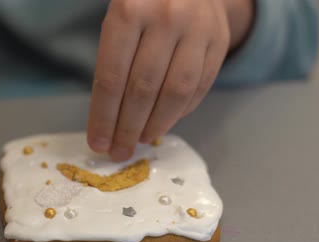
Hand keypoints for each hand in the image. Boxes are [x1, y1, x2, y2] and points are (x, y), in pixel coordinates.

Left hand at [87, 0, 251, 160]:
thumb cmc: (144, 3)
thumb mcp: (118, 18)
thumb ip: (112, 62)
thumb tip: (107, 122)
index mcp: (129, 11)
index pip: (112, 78)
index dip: (103, 117)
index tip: (98, 143)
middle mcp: (166, 18)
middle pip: (142, 90)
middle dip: (127, 129)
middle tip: (119, 151)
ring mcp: (198, 29)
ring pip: (175, 93)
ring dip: (155, 125)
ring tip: (141, 139)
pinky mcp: (220, 40)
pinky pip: (200, 88)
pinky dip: (180, 112)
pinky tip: (164, 121)